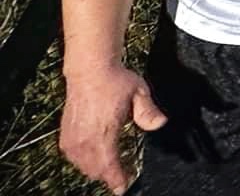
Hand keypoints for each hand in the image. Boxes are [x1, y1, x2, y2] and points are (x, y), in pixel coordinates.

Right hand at [59, 62, 166, 193]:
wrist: (90, 69)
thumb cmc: (115, 80)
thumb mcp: (139, 93)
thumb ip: (148, 112)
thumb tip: (160, 123)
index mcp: (104, 132)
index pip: (109, 166)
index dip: (117, 180)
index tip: (123, 187)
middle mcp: (85, 138)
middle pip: (95, 170)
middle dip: (108, 175)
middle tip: (121, 176)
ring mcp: (73, 137)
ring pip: (82, 166)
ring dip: (95, 170)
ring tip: (109, 168)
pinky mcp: (65, 134)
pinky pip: (72, 157)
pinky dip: (82, 162)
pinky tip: (93, 157)